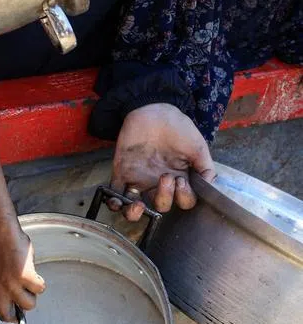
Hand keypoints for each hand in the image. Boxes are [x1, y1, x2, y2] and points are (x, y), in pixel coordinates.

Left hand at [0, 232, 44, 322]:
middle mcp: (0, 289)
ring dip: (33, 293)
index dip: (10, 316)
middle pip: (7, 316)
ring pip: (29, 304)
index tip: (17, 313)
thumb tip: (18, 304)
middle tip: (26, 297)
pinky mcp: (24, 277)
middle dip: (21, 311)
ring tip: (29, 279)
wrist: (6, 238)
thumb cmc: (5, 254)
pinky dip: (40, 281)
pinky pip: (39, 289)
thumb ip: (5, 290)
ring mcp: (12, 284)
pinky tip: (32, 271)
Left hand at [110, 103, 216, 221]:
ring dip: (135, 214)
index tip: (181, 181)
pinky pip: (115, 193)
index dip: (183, 198)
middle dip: (164, 198)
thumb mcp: (198, 146)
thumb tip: (210, 187)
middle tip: (165, 177)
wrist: (153, 109)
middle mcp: (159, 184)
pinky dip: (114, 202)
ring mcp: (140, 179)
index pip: (184, 201)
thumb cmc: (177, 127)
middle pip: (161, 206)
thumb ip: (205, 168)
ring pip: (136, 206)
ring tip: (138, 205)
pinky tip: (117, 201)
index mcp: (180, 179)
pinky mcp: (122, 172)